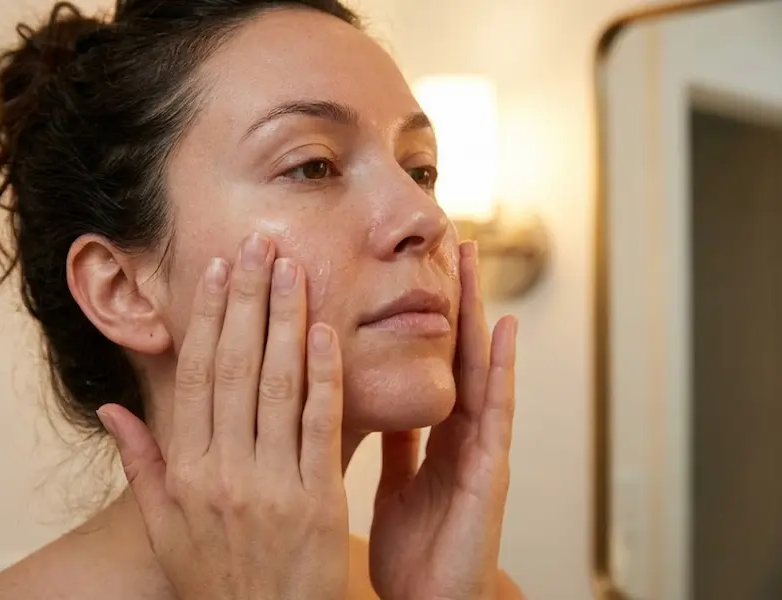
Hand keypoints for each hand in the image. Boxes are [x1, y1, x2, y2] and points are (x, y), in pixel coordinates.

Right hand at [96, 234, 349, 599]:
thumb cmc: (214, 579)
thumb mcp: (163, 527)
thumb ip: (140, 463)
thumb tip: (111, 407)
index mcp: (186, 470)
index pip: (196, 375)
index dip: (207, 317)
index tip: (216, 270)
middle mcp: (224, 470)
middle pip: (236, 367)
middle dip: (248, 300)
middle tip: (258, 245)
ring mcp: (272, 485)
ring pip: (277, 385)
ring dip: (285, 321)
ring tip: (292, 269)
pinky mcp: (317, 502)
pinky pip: (320, 426)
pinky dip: (322, 375)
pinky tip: (325, 331)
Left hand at [369, 241, 519, 599]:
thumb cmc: (417, 549)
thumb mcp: (398, 483)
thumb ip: (396, 443)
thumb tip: (378, 404)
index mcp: (435, 435)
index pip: (431, 362)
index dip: (427, 316)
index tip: (419, 269)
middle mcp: (461, 433)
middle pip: (457, 352)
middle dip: (456, 297)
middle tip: (452, 239)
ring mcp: (481, 450)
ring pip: (480, 368)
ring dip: (479, 312)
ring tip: (474, 260)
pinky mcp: (490, 473)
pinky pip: (494, 414)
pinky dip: (499, 371)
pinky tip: (500, 331)